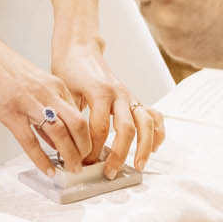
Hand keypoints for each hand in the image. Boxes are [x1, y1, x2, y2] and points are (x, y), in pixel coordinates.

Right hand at [0, 28, 90, 174]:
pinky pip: (30, 140)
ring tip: (70, 170)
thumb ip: (47, 107)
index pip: (81, 115)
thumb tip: (54, 136)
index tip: (86, 152)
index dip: (87, 137)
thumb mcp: (33, 83)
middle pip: (78, 125)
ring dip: (69, 155)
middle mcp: (47, 93)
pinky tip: (47, 169)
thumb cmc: (2, 66)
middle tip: (82, 164)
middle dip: (84, 149)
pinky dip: (41, 159)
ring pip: (60, 133)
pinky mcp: (10, 111)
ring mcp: (29, 102)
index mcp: (54, 85)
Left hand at [52, 41, 163, 177]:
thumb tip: (69, 146)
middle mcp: (118, 94)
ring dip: (144, 147)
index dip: (93, 149)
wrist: (79, 49)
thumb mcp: (65, 92)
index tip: (85, 162)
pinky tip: (154, 148)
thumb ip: (71, 116)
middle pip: (126, 128)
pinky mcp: (135, 98)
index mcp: (99, 92)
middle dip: (119, 154)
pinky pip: (154, 115)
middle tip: (110, 171)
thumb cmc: (70, 70)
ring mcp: (129, 96)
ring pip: (146, 123)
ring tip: (138, 165)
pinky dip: (158, 132)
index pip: (99, 128)